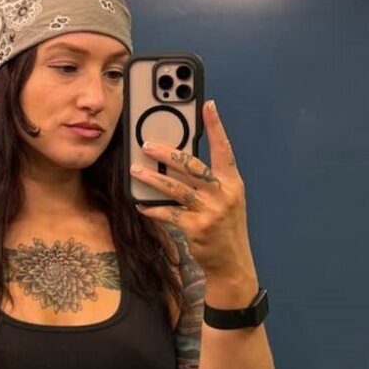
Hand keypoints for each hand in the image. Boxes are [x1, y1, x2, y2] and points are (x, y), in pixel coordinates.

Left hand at [130, 100, 252, 280]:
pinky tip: (141, 205)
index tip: (208, 105)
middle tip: (147, 145)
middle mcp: (223, 194)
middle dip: (168, 153)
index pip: (224, 149)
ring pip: (177, 188)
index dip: (216, 126)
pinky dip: (153, 209)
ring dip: (153, 179)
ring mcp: (211, 211)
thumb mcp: (226, 201)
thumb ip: (209, 182)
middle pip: (193, 166)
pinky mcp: (197, 228)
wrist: (232, 263)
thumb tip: (178, 163)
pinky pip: (169, 214)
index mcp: (232, 182)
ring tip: (135, 171)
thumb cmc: (225, 228)